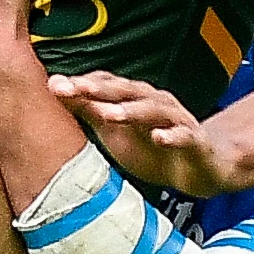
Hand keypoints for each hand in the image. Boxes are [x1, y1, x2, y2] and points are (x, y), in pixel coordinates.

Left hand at [50, 71, 228, 198]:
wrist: (198, 169)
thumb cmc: (151, 147)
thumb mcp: (113, 130)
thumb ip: (87, 109)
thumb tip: (55, 87)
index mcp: (132, 99)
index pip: (106, 84)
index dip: (82, 85)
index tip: (54, 86)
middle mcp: (154, 102)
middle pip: (126, 91)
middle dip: (101, 89)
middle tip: (77, 89)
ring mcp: (175, 120)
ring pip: (153, 110)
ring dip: (131, 111)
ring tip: (109, 114)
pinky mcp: (194, 141)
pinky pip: (184, 136)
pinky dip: (172, 136)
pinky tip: (160, 137)